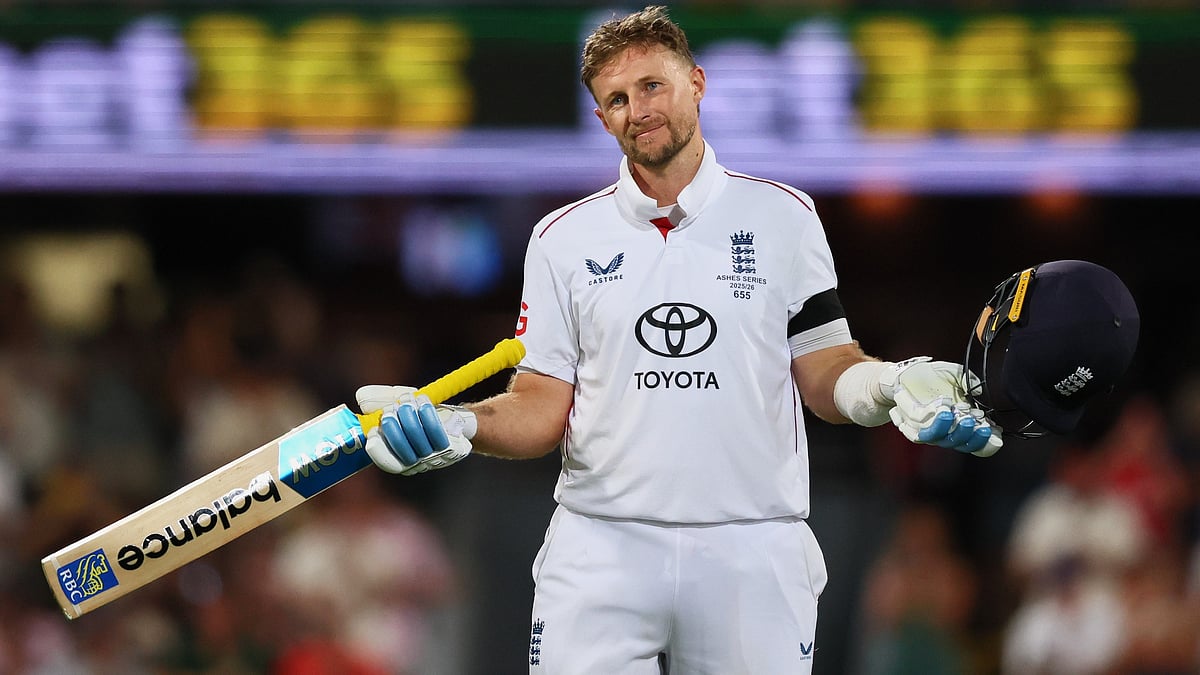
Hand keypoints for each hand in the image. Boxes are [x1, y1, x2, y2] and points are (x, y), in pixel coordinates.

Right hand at [355, 384, 476, 474]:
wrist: (451, 418)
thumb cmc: (418, 413)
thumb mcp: (395, 404)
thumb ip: (376, 400)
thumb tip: (361, 398)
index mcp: (399, 458)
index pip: (388, 463)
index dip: (379, 450)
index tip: (374, 433)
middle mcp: (417, 463)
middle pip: (404, 453)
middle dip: (394, 427)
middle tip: (392, 408)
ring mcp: (435, 457)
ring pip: (419, 440)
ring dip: (410, 416)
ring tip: (408, 400)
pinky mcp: (452, 448)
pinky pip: (438, 433)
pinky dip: (427, 415)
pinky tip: (423, 402)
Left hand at [881, 358, 1002, 456]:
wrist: (904, 375)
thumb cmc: (931, 377)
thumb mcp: (954, 373)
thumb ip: (968, 379)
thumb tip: (979, 389)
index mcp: (963, 424)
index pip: (979, 443)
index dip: (989, 441)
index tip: (995, 430)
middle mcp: (948, 432)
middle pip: (962, 444)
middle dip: (971, 434)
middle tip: (976, 421)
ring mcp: (929, 432)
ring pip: (942, 440)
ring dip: (949, 429)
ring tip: (952, 413)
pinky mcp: (911, 429)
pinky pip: (920, 433)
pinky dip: (929, 424)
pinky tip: (938, 409)